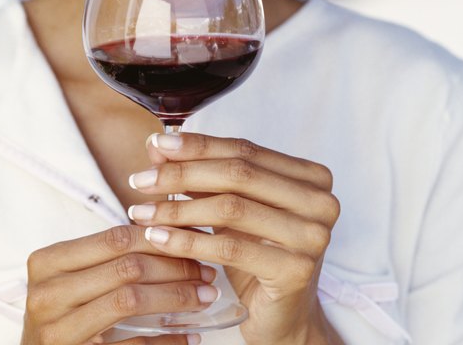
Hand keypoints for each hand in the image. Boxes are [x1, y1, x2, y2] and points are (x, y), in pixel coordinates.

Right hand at [22, 225, 213, 344]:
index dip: (161, 238)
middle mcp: (47, 293)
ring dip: (177, 298)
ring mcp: (58, 330)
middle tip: (207, 272)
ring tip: (205, 297)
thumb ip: (110, 256)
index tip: (195, 242)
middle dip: (176, 267)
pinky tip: (190, 335)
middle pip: (127, 267)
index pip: (116, 238)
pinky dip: (167, 340)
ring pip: (130, 301)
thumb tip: (174, 231)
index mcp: (48, 262)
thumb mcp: (73, 278)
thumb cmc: (63, 314)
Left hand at [127, 133, 342, 344]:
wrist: (283, 318)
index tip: (156, 144)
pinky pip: (228, 248)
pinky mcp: (296, 270)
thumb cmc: (256, 258)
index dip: (197, 146)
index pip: (245, 150)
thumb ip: (200, 175)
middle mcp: (322, 201)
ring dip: (177, 208)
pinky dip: (186, 241)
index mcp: (312, 177)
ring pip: (231, 208)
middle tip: (140, 179)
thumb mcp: (229, 211)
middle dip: (181, 174)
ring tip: (140, 211)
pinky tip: (156, 238)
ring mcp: (314, 236)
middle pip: (238, 174)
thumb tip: (158, 145)